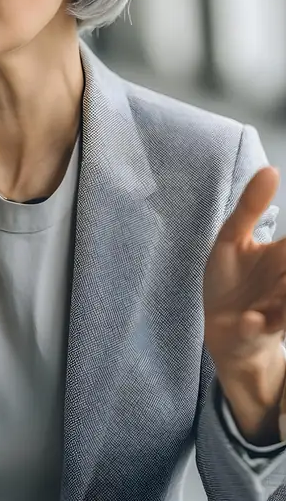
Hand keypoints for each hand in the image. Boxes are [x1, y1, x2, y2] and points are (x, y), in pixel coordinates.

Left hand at [204, 166, 285, 367]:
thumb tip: (271, 168)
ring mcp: (274, 310)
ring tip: (280, 293)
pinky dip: (254, 325)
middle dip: (285, 273)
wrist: (221, 330)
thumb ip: (251, 206)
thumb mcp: (232, 238)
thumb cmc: (232, 281)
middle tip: (280, 264)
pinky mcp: (254, 332)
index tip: (281, 250)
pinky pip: (259, 329)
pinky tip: (249, 320)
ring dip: (283, 301)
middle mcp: (285, 283)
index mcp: (283, 257)